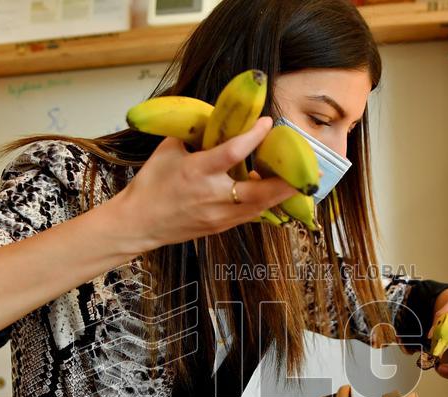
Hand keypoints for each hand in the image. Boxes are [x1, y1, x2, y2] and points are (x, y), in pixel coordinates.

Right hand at [113, 116, 297, 251]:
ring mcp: (219, 216)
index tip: (268, 123)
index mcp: (196, 172)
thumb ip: (196, 134)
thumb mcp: (169, 150)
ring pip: (261, 207)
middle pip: (259, 192)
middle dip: (286, 181)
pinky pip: (251, 215)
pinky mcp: (221, 227)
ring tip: (303, 181)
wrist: (138, 223)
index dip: (253, 137)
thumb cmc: (151, 185)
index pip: (232, 153)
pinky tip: (280, 193)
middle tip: (310, 169)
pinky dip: (267, 203)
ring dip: (284, 194)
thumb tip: (219, 118)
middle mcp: (212, 197)